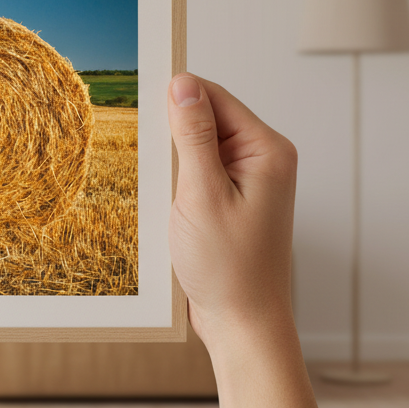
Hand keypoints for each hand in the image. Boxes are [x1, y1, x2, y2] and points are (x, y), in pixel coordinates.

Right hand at [166, 74, 297, 350]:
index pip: (215, 97)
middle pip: (207, 119)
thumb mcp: (202, 195)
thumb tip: (183, 84)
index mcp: (267, 150)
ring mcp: (250, 181)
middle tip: (154, 166)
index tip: (142, 110)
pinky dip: (178, 182)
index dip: (176, 99)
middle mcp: (264, 159)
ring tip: (164, 193)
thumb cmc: (229, 268)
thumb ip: (193, 136)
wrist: (242, 323)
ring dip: (173, 162)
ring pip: (199, 147)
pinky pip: (199, 172)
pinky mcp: (233, 200)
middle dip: (173, 135)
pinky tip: (168, 204)